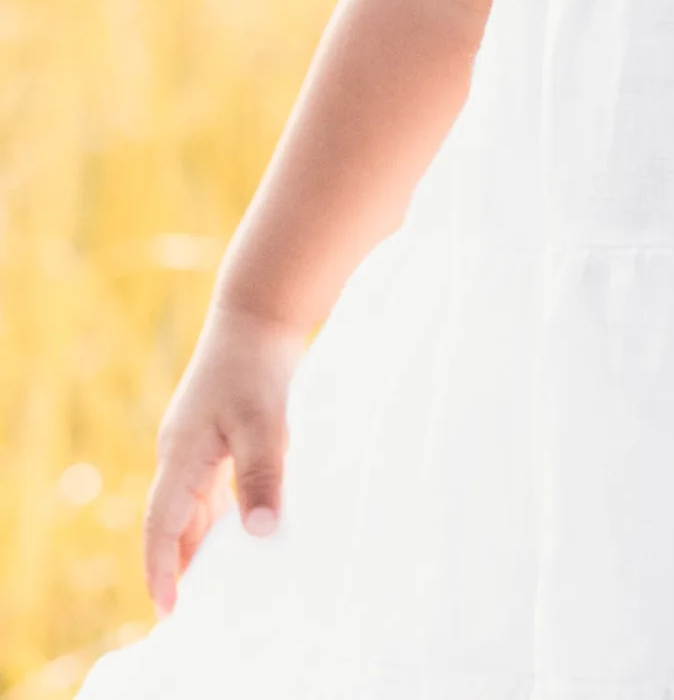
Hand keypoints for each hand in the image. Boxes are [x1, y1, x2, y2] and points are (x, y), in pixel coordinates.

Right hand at [143, 301, 305, 615]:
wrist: (259, 311)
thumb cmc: (258, 365)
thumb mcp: (264, 422)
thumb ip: (260, 476)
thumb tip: (258, 534)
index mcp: (181, 455)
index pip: (161, 526)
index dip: (162, 569)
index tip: (169, 609)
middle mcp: (180, 451)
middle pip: (172, 520)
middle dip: (179, 563)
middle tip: (191, 609)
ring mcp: (196, 439)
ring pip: (191, 503)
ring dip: (199, 539)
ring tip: (213, 581)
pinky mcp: (216, 428)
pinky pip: (209, 485)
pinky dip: (217, 513)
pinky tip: (238, 528)